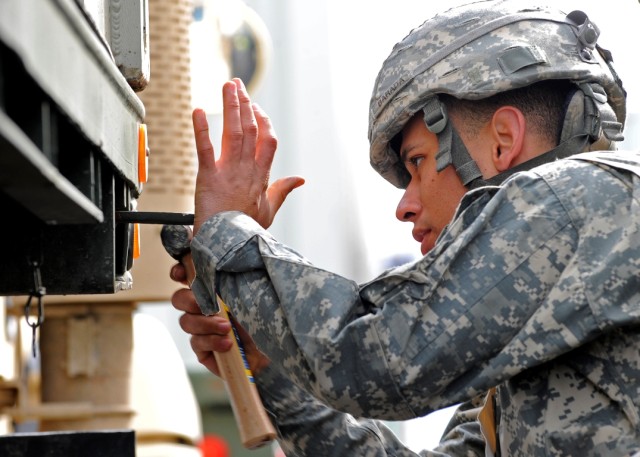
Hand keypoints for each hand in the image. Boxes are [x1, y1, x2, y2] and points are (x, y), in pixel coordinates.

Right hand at [170, 268, 269, 376]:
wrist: (275, 351)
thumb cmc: (266, 318)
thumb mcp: (251, 295)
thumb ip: (231, 281)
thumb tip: (217, 265)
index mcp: (215, 290)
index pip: (188, 277)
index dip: (179, 273)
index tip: (181, 274)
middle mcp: (205, 308)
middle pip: (179, 299)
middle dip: (189, 301)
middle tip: (209, 307)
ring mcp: (202, 330)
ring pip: (186, 322)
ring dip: (206, 324)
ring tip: (227, 328)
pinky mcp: (203, 350)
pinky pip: (196, 343)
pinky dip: (211, 341)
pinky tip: (227, 344)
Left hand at [192, 78, 304, 233]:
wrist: (229, 245)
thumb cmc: (247, 230)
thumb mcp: (270, 210)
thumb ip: (283, 190)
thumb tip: (300, 179)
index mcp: (261, 176)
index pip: (267, 140)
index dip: (263, 120)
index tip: (256, 107)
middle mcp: (247, 169)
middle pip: (250, 128)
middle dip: (244, 104)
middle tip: (237, 85)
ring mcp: (229, 171)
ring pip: (233, 131)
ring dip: (230, 106)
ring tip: (228, 86)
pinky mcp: (209, 177)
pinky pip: (205, 149)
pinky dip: (201, 129)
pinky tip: (197, 110)